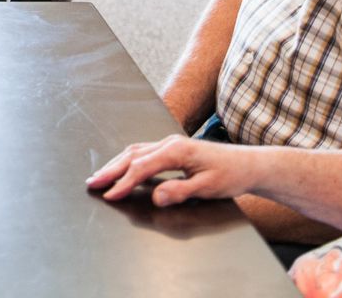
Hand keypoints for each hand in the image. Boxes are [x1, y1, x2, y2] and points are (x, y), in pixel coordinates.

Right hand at [85, 136, 259, 204]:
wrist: (249, 164)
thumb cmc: (231, 175)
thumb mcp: (207, 187)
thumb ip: (180, 191)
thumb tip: (156, 197)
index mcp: (177, 151)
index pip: (142, 167)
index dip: (124, 182)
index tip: (110, 195)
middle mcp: (170, 143)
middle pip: (132, 154)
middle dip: (110, 169)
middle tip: (92, 182)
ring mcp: (171, 144)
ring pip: (135, 151)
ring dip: (116, 164)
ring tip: (100, 176)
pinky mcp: (173, 148)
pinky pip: (144, 152)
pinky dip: (128, 161)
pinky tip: (123, 168)